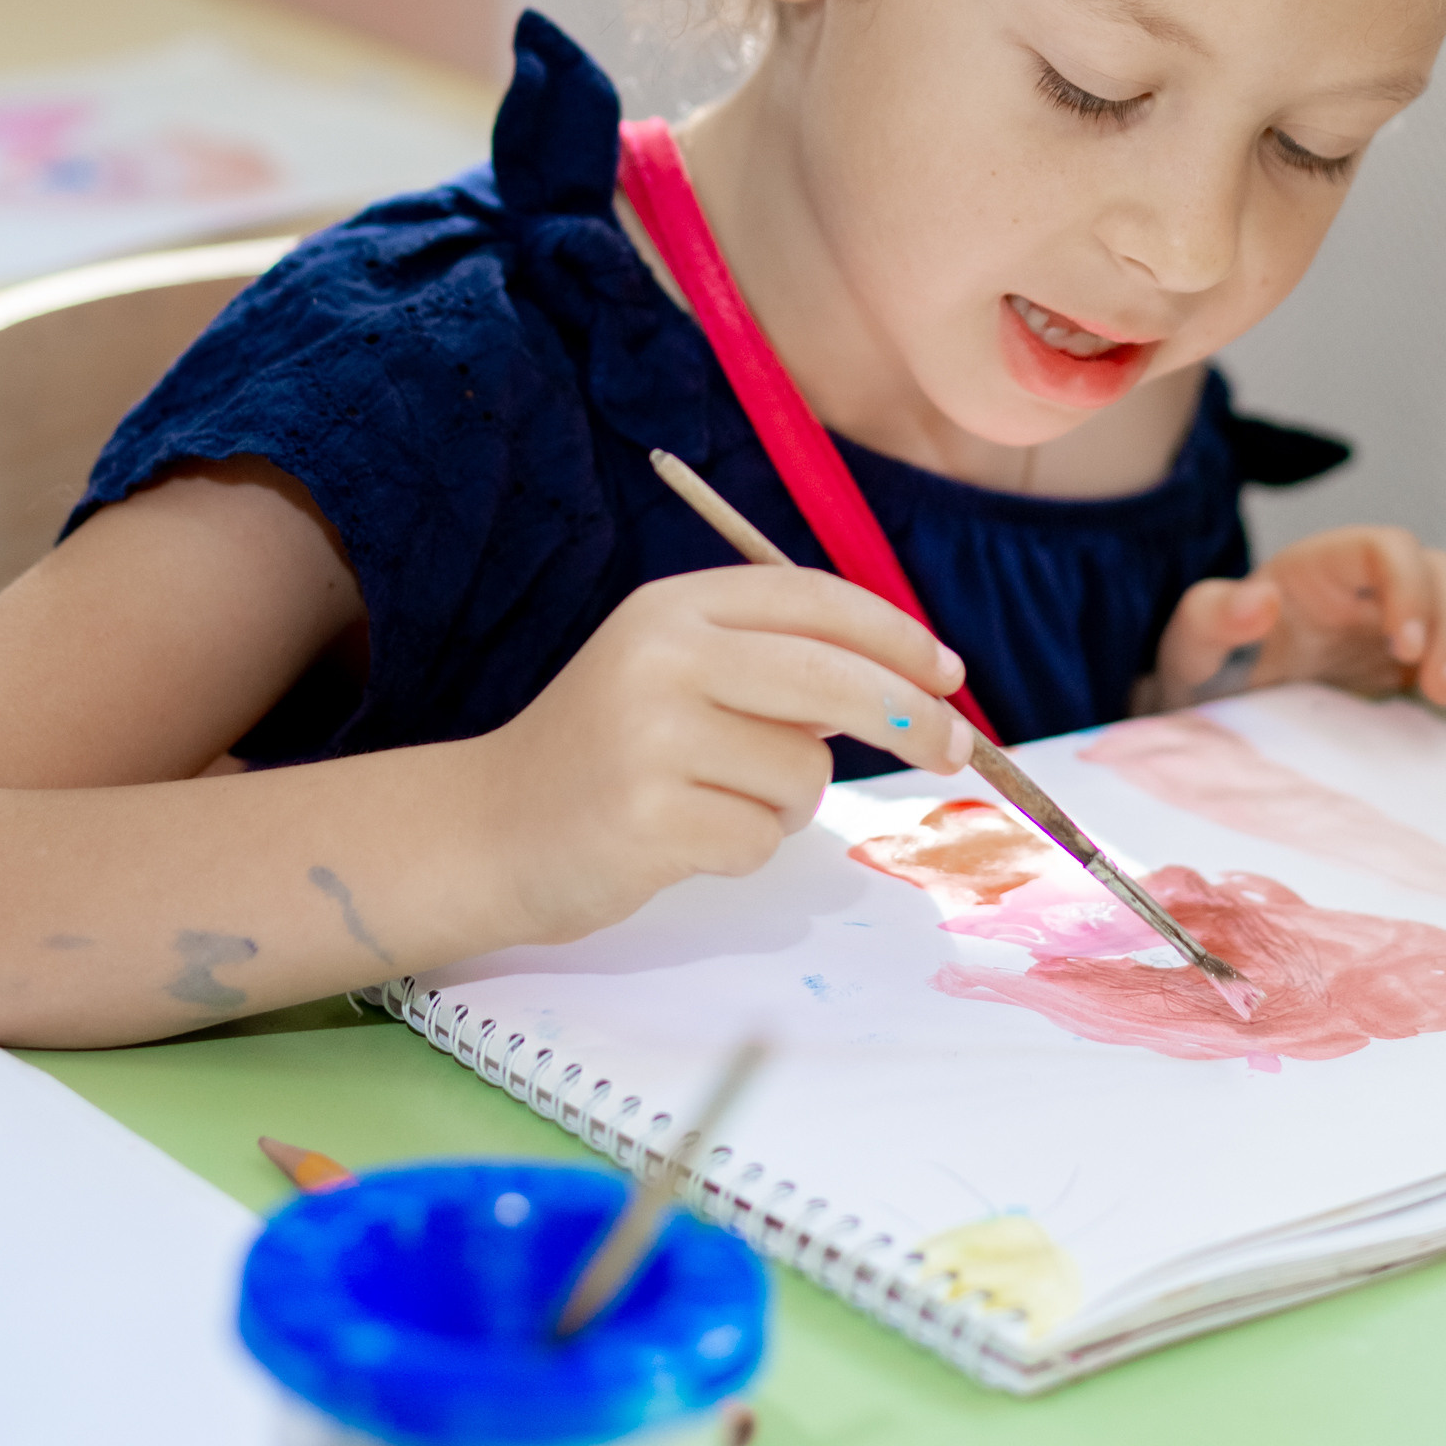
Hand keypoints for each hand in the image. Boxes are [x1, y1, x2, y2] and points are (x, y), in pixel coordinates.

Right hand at [489, 566, 972, 943]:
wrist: (490, 827)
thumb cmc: (608, 750)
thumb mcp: (674, 668)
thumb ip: (773, 658)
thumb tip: (913, 683)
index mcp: (674, 606)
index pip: (815, 598)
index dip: (896, 636)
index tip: (949, 674)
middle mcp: (662, 658)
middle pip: (833, 680)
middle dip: (910, 717)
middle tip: (955, 751)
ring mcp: (651, 740)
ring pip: (802, 773)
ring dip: (787, 801)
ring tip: (714, 797)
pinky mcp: (648, 821)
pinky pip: (761, 838)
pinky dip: (744, 847)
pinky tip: (684, 836)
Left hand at [1149, 527, 1445, 714]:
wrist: (1220, 696)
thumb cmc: (1205, 665)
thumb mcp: (1190, 645)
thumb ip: (1213, 618)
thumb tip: (1259, 598)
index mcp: (1319, 567)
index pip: (1386, 548)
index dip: (1410, 589)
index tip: (1406, 650)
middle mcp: (1372, 580)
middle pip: (1443, 570)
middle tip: (1443, 692)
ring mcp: (1405, 609)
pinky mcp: (1426, 644)